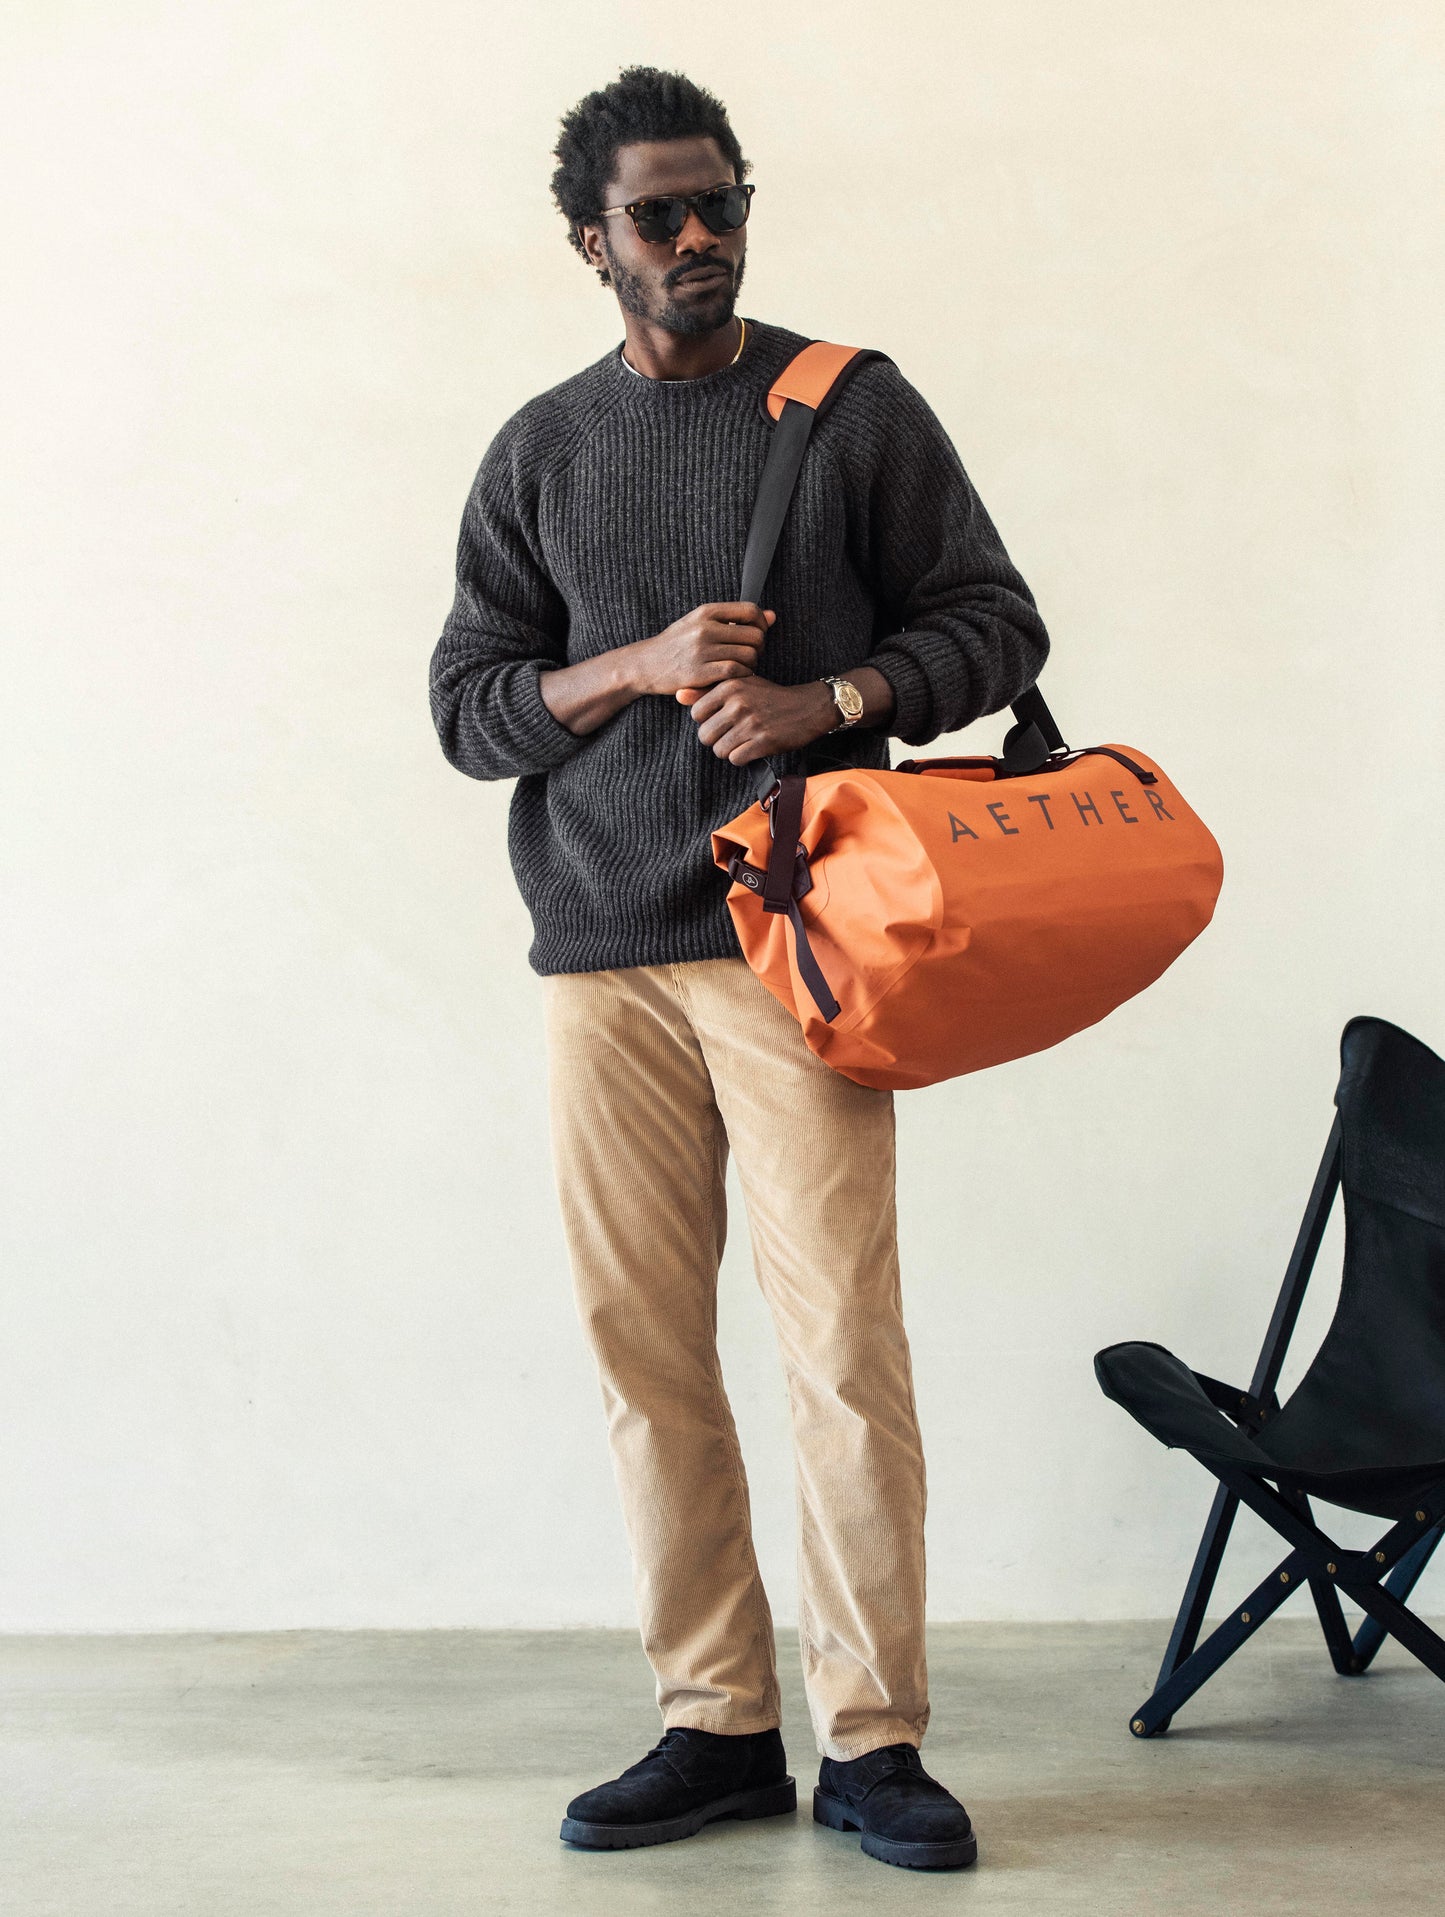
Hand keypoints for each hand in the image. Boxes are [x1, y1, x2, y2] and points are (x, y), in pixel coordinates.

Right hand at [628, 602, 774, 697]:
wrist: (645, 665)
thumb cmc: (676, 644)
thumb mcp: (701, 624)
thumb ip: (735, 619)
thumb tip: (773, 616)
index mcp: (706, 612)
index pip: (751, 611)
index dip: (762, 624)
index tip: (757, 635)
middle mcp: (705, 628)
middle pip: (755, 635)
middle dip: (759, 648)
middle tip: (750, 656)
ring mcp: (702, 650)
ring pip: (749, 655)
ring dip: (751, 664)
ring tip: (741, 667)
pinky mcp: (699, 672)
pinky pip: (735, 672)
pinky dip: (741, 676)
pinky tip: (734, 677)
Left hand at [682, 674, 837, 764]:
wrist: (808, 707)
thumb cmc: (769, 696)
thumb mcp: (740, 684)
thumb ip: (707, 690)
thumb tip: (678, 695)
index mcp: (730, 685)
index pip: (696, 714)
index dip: (706, 721)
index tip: (721, 719)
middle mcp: (738, 703)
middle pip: (705, 735)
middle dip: (715, 739)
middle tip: (730, 735)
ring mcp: (751, 723)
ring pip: (719, 750)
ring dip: (728, 750)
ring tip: (741, 741)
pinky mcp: (763, 742)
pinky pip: (736, 759)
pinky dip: (741, 757)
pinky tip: (751, 748)